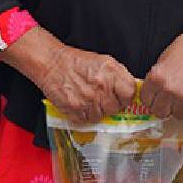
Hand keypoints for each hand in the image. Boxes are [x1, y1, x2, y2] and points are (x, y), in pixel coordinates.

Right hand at [1, 28, 136, 123]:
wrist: (52, 63)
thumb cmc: (75, 62)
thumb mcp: (102, 61)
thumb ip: (118, 75)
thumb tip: (130, 90)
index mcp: (111, 71)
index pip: (130, 93)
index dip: (126, 96)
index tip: (121, 96)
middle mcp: (102, 86)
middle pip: (117, 108)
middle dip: (110, 105)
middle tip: (101, 97)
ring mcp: (89, 99)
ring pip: (102, 116)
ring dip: (97, 111)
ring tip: (88, 98)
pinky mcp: (76, 109)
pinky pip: (87, 121)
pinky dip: (84, 115)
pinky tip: (80, 103)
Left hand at [140, 18, 182, 117]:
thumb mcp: (166, 56)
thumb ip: (158, 76)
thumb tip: (154, 89)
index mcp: (156, 77)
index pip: (146, 100)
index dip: (152, 100)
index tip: (157, 99)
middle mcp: (168, 90)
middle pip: (160, 112)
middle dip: (166, 107)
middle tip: (173, 100)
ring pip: (179, 114)